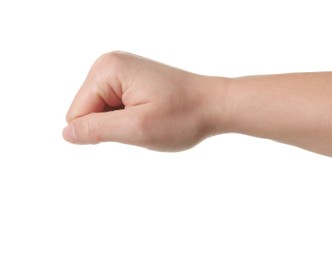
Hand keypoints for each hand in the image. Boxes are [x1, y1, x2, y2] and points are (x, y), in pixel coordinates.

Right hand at [63, 51, 226, 150]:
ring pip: (101, 114)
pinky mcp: (131, 80)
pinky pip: (115, 109)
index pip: (76, 116)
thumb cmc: (184, 116)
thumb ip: (97, 130)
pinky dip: (132, 118)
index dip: (105, 131)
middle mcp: (110, 64)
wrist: (216, 105)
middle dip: (114, 126)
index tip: (137, 123)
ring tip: (152, 117)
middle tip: (147, 121)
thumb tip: (66, 134)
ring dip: (124, 124)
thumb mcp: (138, 129)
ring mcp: (121, 71)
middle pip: (87, 112)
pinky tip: (154, 113)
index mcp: (107, 69)